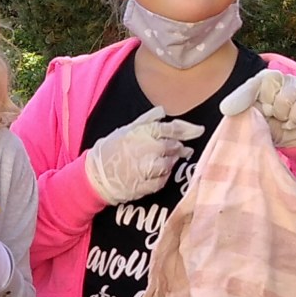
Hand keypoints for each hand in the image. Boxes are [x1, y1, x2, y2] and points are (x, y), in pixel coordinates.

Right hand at [83, 105, 206, 204]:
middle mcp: (147, 149)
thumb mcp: (125, 129)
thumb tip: (162, 111)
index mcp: (143, 133)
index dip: (188, 129)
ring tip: (164, 161)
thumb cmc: (110, 150)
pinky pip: (162, 181)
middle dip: (179, 148)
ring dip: (170, 163)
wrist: (95, 174)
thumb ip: (146, 120)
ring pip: (169, 164)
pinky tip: (157, 174)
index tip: (199, 131)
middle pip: (174, 147)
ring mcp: (147, 168)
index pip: (172, 129)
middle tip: (183, 150)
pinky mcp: (145, 184)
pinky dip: (163, 177)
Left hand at [219, 68, 295, 148]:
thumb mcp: (258, 125)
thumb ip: (246, 115)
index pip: (249, 85)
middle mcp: (278, 79)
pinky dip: (295, 119)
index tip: (226, 109)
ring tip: (283, 120)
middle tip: (271, 116)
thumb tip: (228, 111)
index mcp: (260, 84)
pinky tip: (294, 123)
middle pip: (267, 89)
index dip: (240, 96)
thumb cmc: (277, 127)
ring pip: (283, 99)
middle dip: (267, 108)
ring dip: (282, 115)